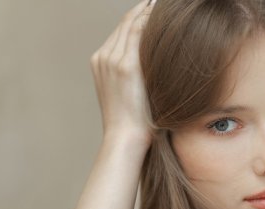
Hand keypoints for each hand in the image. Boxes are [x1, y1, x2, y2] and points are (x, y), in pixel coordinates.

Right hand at [90, 0, 155, 151]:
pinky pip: (137, 33)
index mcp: (100, 63)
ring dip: (148, 10)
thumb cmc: (132, 124)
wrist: (125, 138)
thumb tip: (154, 71)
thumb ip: (134, 77)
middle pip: (124, 23)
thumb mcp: (128, 94)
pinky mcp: (125, 67)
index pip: (120, 31)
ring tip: (164, 3)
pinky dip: (149, 20)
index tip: (152, 8)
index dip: (136, 16)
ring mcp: (111, 61)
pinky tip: (163, 14)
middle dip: (142, 9)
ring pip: (130, 24)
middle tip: (160, 0)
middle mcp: (102, 58)